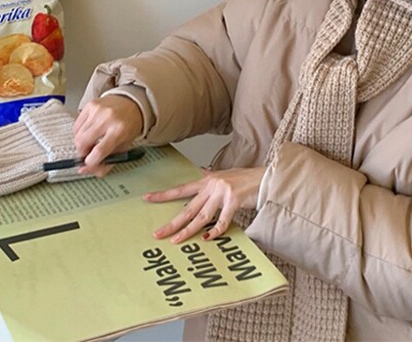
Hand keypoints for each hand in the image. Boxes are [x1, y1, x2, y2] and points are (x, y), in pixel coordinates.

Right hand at [73, 95, 142, 176]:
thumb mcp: (123, 148)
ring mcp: (97, 110)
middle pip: (82, 143)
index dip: (90, 162)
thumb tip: (83, 170)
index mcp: (119, 130)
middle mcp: (108, 118)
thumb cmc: (129, 126)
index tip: (89, 164)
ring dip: (82, 143)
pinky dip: (80, 132)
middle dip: (82, 153)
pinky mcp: (90, 105)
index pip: (99, 151)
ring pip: (77, 136)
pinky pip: (76, 126)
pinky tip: (90, 130)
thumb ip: (105, 164)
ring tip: (93, 140)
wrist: (132, 104)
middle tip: (89, 153)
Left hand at [146, 167, 265, 243]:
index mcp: (207, 180)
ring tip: (176, 241)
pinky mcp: (234, 200)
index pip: (181, 188)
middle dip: (172, 222)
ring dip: (187, 230)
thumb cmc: (245, 179)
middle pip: (188, 207)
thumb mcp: (224, 175)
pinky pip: (221, 221)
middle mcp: (212, 185)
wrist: (264, 178)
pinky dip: (214, 232)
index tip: (147, 198)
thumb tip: (200, 171)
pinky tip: (207, 239)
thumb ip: (210, 177)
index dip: (164, 195)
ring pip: (200, 216)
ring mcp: (222, 193)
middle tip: (158, 233)